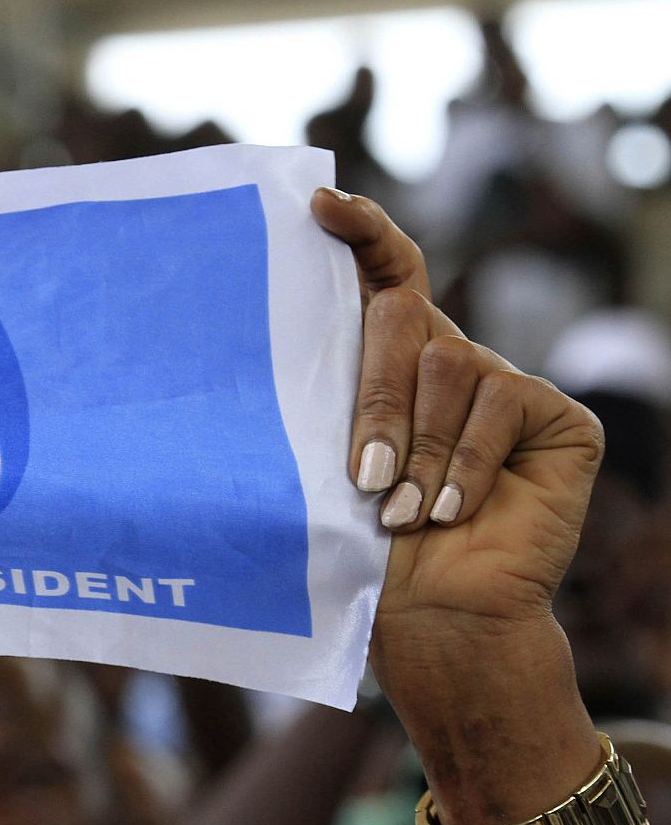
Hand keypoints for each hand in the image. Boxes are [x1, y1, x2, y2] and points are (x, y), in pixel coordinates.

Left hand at [312, 186, 602, 640]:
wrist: (432, 618)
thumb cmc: (362, 546)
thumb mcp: (324, 459)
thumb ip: (322, 391)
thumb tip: (269, 322)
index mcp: (388, 360)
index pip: (383, 274)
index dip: (360, 231)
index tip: (320, 205)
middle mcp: (446, 358)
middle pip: (404, 318)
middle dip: (372, 396)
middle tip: (359, 475)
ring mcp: (503, 383)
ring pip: (448, 365)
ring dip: (416, 446)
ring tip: (397, 511)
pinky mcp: (555, 417)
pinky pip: (501, 406)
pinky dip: (464, 466)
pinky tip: (447, 514)